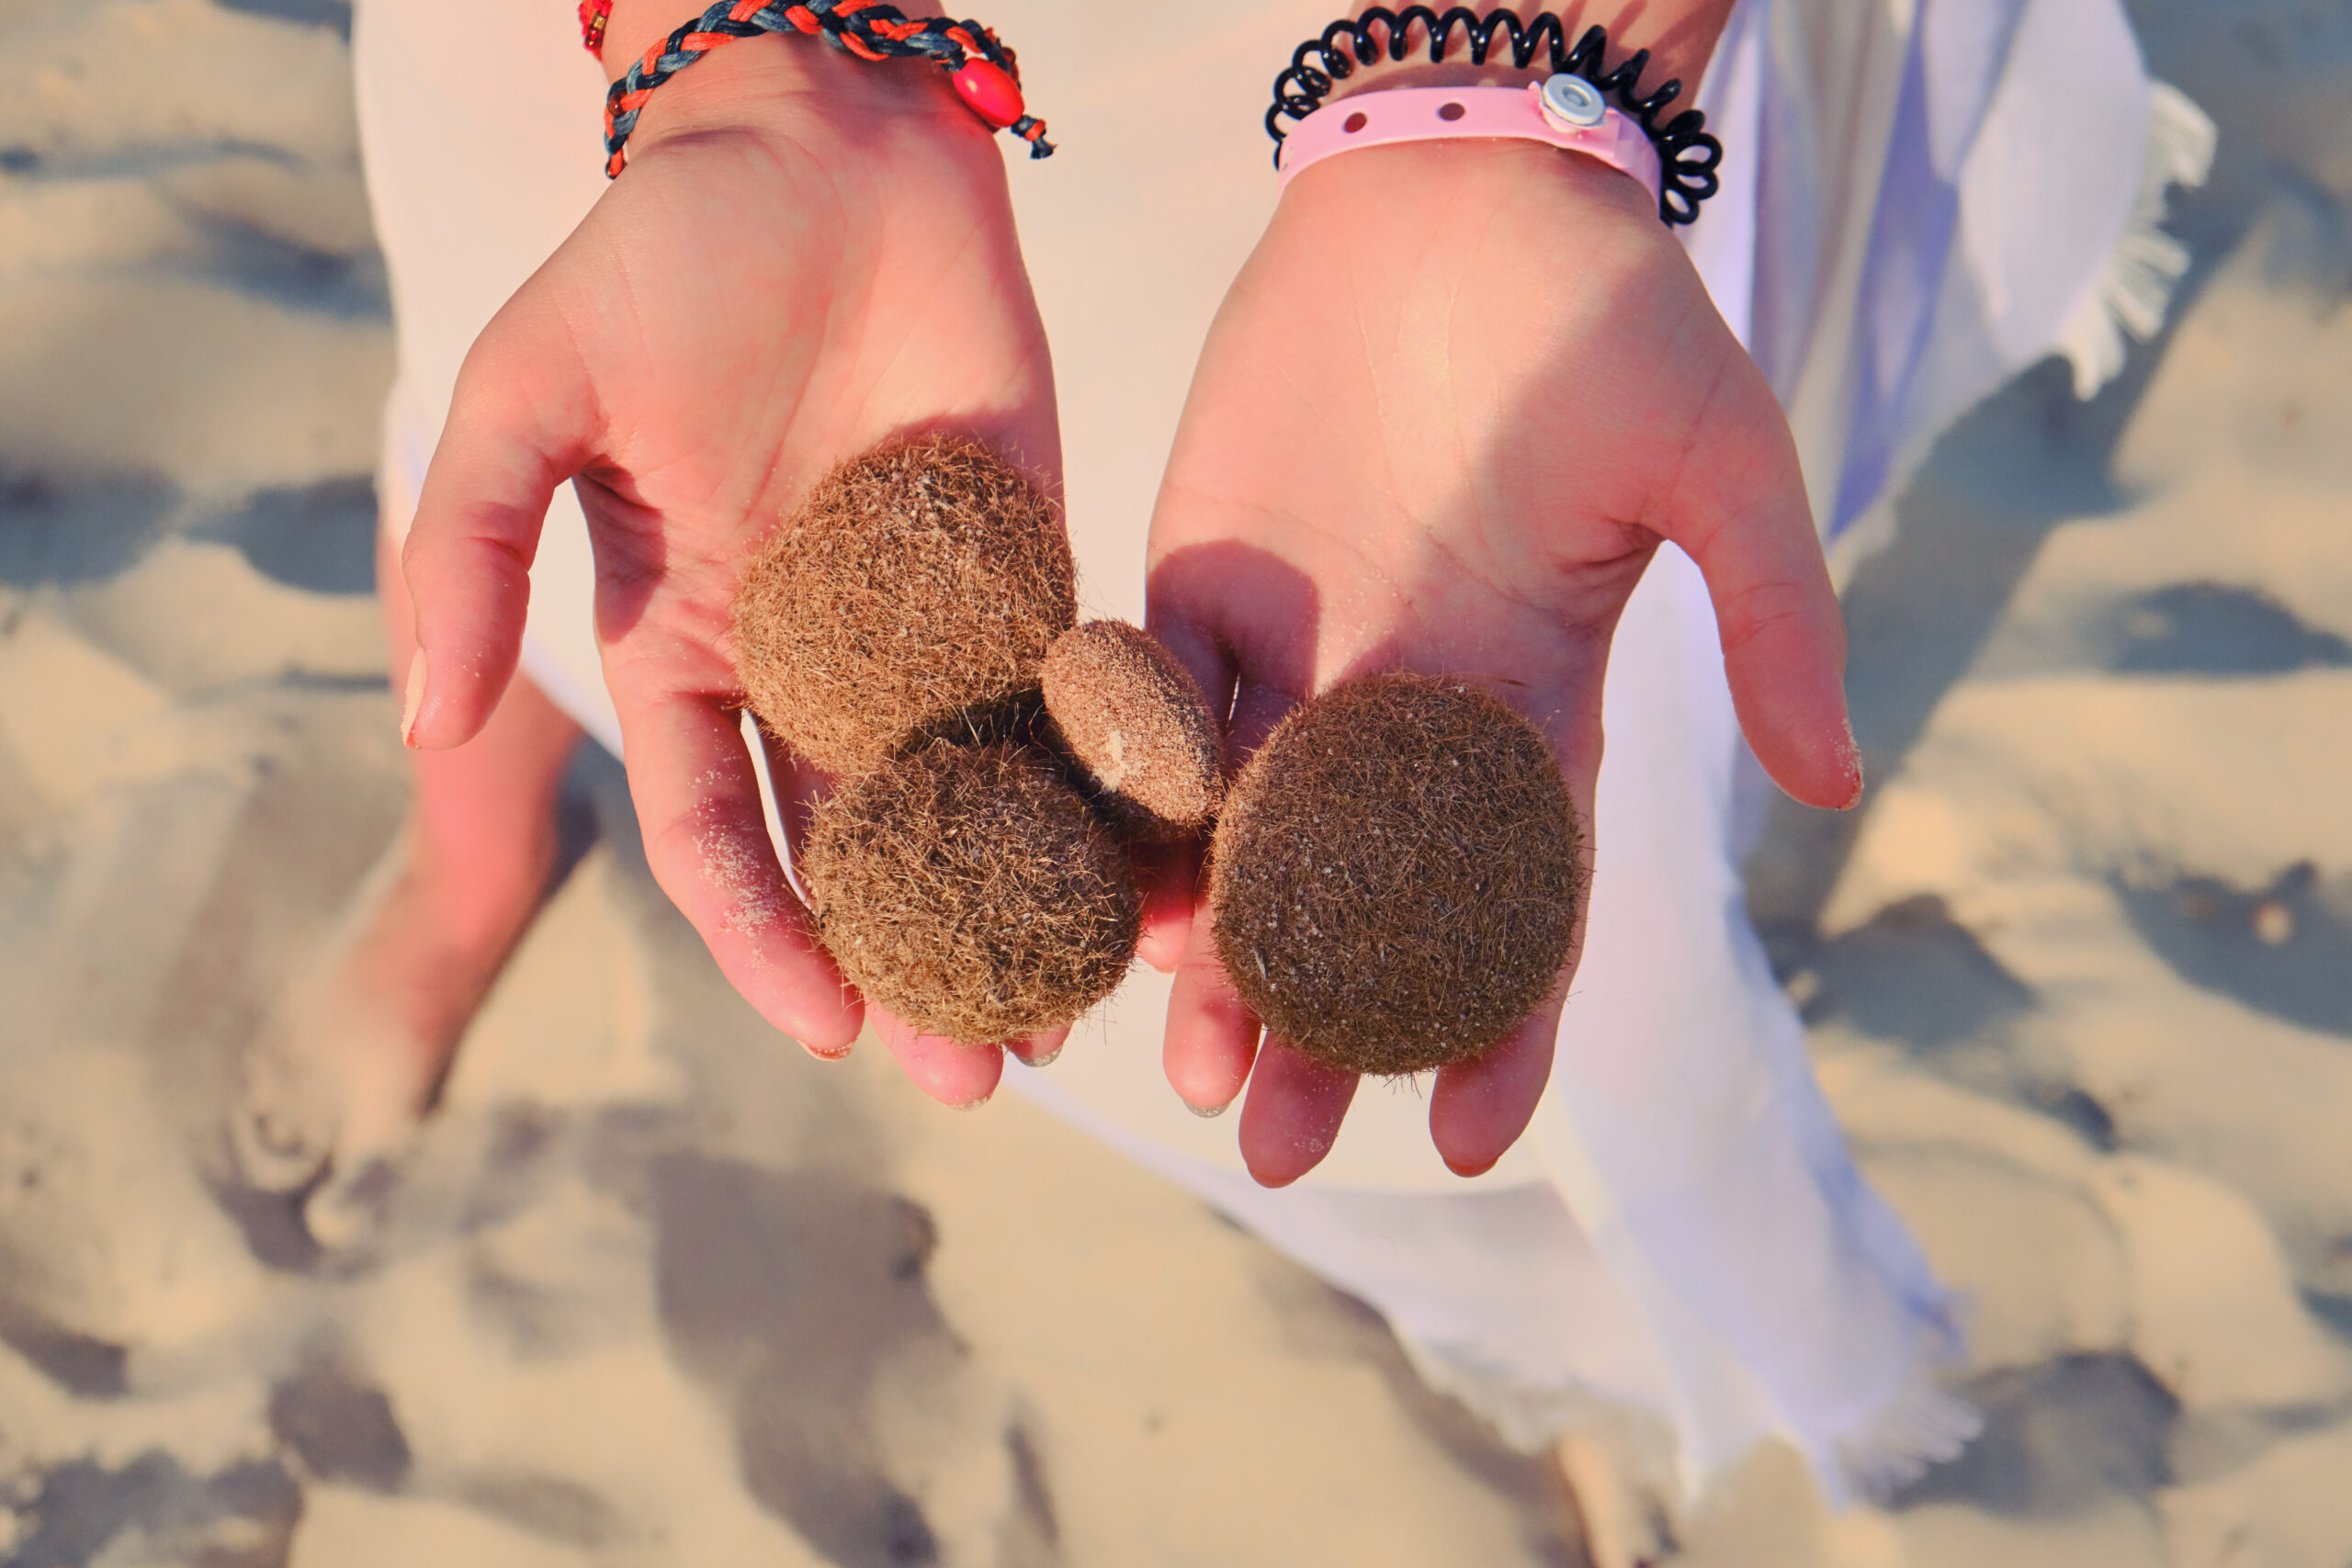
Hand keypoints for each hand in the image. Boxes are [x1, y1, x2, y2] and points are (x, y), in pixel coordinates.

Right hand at [398, 37, 1059, 1106]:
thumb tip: (420, 714)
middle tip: (976, 1072)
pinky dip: (1104, 784)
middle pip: (856, 846)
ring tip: (1074, 1011)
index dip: (760, 933)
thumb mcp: (529, 387)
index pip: (712, 828)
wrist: (826, 140)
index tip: (827, 1024)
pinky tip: (1149, 867)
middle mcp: (808, 658)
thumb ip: (467, 543)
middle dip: (908, 961)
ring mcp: (928, 621)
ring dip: (1017, 906)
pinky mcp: (1032, 567)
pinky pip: (1069, 695)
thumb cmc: (662, 252)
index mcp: (686, 641)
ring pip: (973, 798)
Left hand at [1145, 140, 1855, 1185]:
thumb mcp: (1723, 463)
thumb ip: (1771, 616)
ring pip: (1243, 839)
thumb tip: (1834, 781)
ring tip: (1182, 1063)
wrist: (1459, 180)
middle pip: (1362, 904)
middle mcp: (1407, 708)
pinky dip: (1126, 806)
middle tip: (1275, 1150)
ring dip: (1212, 954)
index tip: (1471, 1140)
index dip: (1501, 1023)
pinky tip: (1100, 896)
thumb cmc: (1612, 309)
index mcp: (1531, 704)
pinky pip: (1148, 717)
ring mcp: (1298, 655)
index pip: (1521, 899)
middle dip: (1326, 1029)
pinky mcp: (1198, 584)